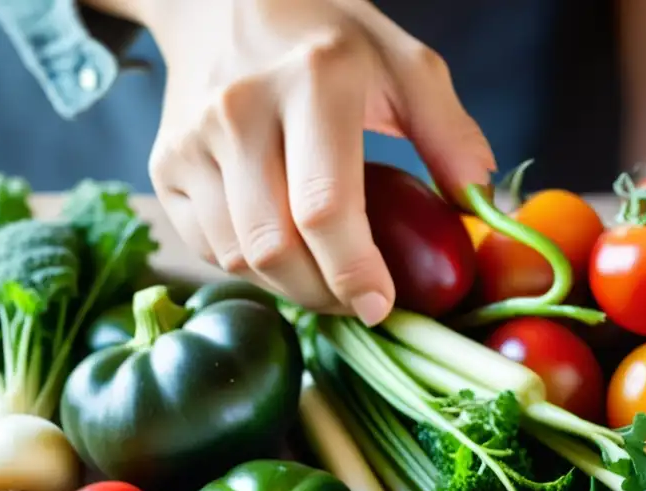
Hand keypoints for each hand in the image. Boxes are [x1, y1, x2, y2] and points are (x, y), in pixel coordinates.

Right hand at [110, 0, 494, 323]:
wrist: (221, 2)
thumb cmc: (325, 37)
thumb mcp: (403, 62)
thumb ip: (449, 131)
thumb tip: (480, 204)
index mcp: (313, 80)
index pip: (325, 206)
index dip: (355, 272)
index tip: (382, 305)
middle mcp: (240, 109)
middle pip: (276, 247)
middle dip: (325, 295)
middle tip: (360, 302)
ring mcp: (192, 140)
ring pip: (237, 258)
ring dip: (290, 287)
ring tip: (328, 278)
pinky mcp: (164, 166)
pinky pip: (208, 248)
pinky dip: (252, 269)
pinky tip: (286, 250)